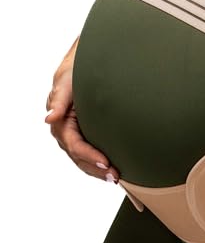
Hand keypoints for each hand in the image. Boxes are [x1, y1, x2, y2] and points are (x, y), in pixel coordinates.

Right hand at [45, 37, 119, 182]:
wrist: (85, 64)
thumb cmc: (75, 70)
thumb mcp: (67, 82)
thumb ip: (59, 100)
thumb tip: (49, 119)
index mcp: (60, 121)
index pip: (74, 144)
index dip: (89, 155)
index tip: (106, 162)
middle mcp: (65, 131)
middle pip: (79, 156)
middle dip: (96, 168)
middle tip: (115, 176)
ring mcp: (75, 134)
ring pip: (84, 158)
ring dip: (99, 170)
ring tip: (116, 178)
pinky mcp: (85, 133)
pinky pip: (90, 152)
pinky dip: (99, 163)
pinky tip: (113, 169)